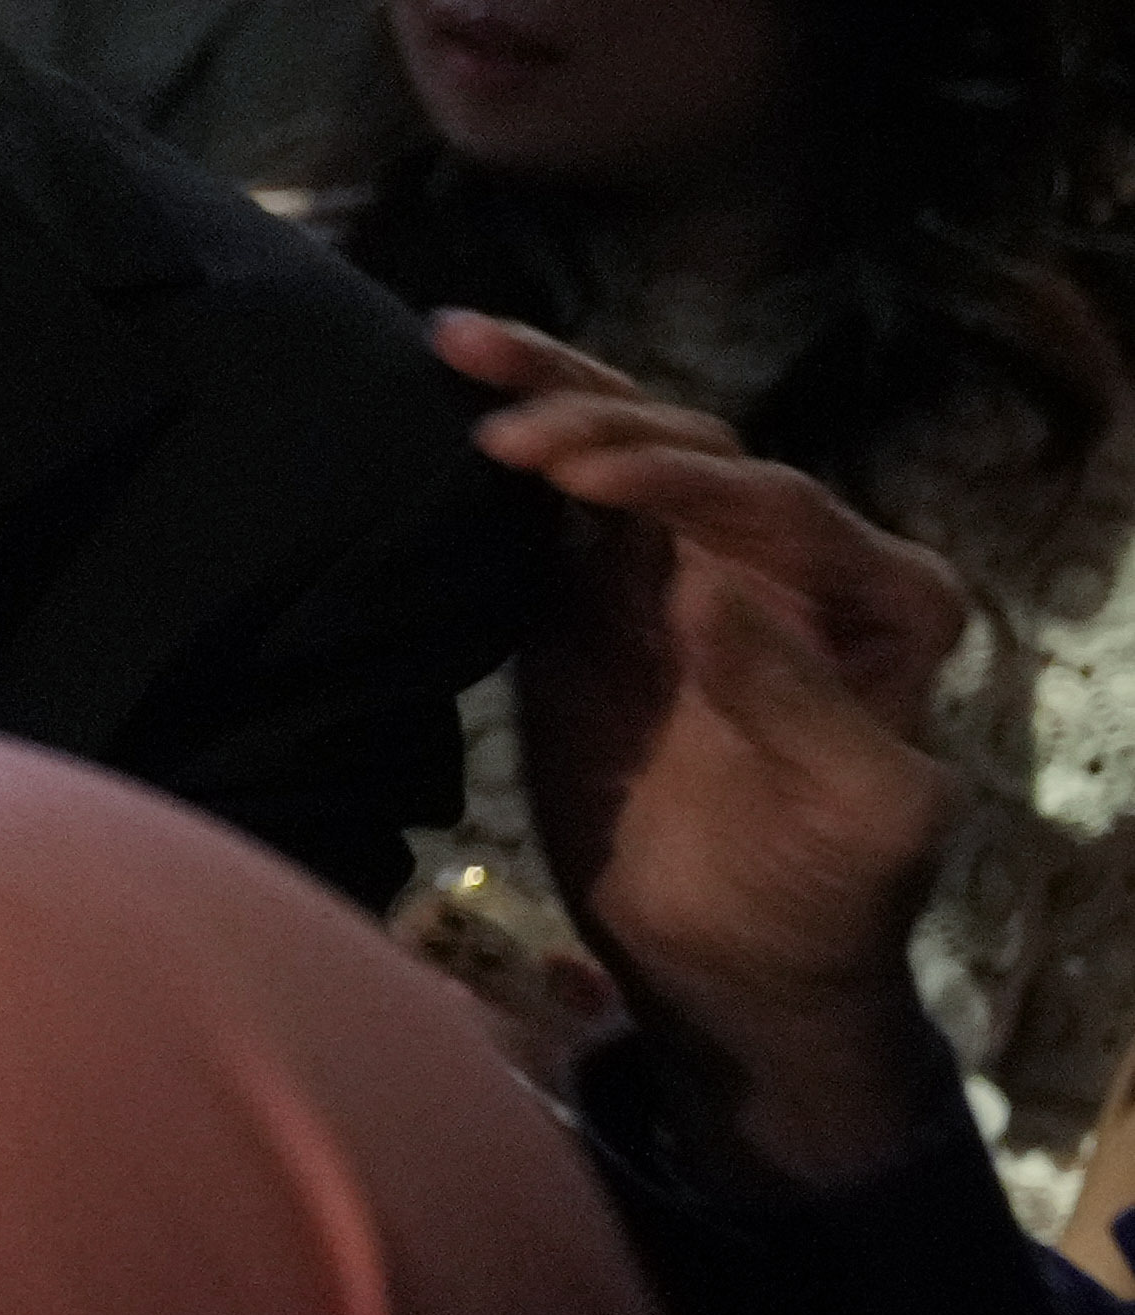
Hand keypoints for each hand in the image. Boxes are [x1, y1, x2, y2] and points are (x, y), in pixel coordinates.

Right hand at [444, 315, 973, 1170]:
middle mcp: (784, 562)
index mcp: (877, 592)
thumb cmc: (828, 897)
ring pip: (616, 456)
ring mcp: (680, 580)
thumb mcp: (861, 812)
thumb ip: (805, 700)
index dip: (679, 476)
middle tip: (495, 409)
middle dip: (597, 411)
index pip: (773, 499)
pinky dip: (495, 469)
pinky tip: (438, 416)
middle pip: (691, 447)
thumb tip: (708, 593)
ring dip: (542, 397)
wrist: (737, 969)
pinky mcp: (594, 615)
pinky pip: (547, 520)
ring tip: (453, 345)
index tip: (579, 472)